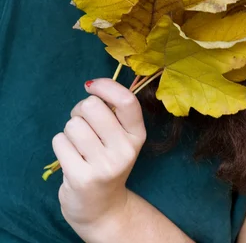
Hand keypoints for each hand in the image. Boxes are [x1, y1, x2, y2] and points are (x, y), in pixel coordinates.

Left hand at [52, 78, 146, 240]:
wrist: (102, 207)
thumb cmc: (107, 160)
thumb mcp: (120, 137)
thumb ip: (113, 111)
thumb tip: (91, 85)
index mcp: (137, 135)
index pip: (126, 100)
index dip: (105, 86)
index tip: (91, 86)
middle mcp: (125, 150)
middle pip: (92, 106)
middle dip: (81, 110)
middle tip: (84, 124)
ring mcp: (104, 166)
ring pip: (73, 124)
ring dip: (70, 130)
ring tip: (78, 144)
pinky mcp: (82, 178)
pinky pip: (59, 141)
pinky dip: (61, 145)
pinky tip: (71, 157)